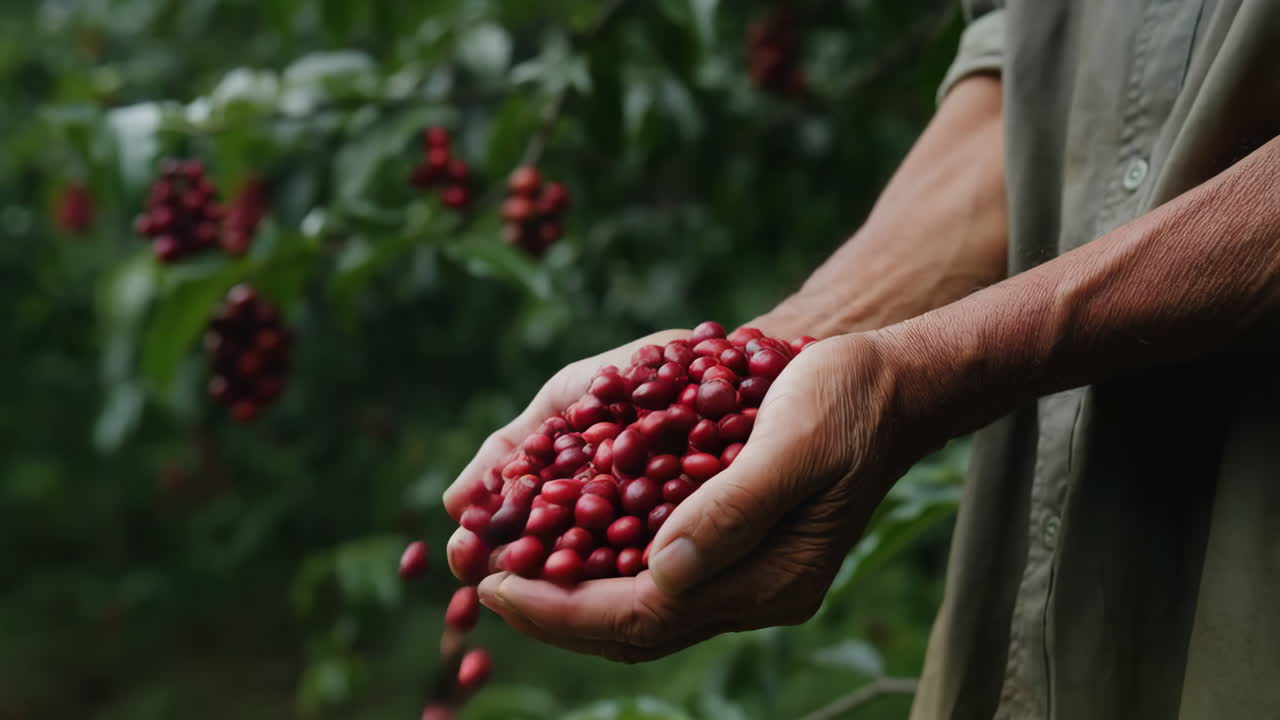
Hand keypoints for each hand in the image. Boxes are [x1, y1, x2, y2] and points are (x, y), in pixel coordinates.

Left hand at [474, 333, 929, 661]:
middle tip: (475, 575)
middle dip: (548, 607)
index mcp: (771, 580)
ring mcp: (741, 572)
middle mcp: (751, 590)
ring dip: (563, 588)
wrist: (889, 385)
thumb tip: (661, 570)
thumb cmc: (847, 402)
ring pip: (633, 604)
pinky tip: (556, 532)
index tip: (496, 586)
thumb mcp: (796, 444)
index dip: (564, 609)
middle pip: (631, 624)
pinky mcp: (731, 545)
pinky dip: (594, 560)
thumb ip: (733, 509)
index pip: (647, 616)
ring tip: (498, 559)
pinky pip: (649, 572)